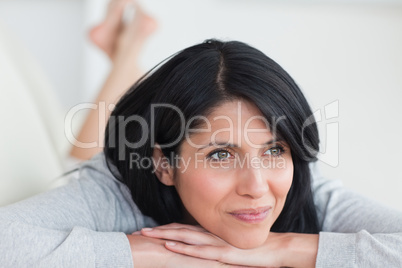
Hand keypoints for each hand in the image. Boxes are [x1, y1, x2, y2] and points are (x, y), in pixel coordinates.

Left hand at [126, 231, 248, 267]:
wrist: (275, 249)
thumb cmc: (253, 250)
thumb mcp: (231, 248)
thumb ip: (216, 247)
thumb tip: (205, 251)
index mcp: (210, 234)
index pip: (183, 229)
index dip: (166, 229)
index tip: (151, 230)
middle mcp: (210, 235)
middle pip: (179, 230)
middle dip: (159, 231)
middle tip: (139, 231)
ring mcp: (215, 243)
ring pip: (184, 237)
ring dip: (164, 236)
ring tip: (147, 235)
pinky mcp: (222, 253)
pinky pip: (199, 251)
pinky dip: (182, 249)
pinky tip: (170, 247)